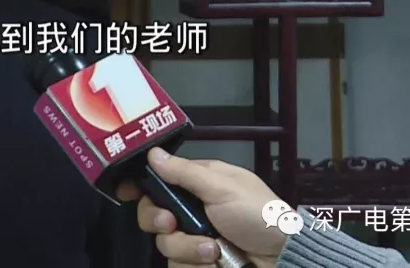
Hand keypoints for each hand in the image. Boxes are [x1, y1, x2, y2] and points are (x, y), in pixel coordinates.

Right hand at [116, 148, 289, 267]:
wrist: (284, 259)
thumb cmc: (258, 215)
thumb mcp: (223, 188)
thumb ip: (185, 173)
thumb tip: (153, 153)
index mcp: (200, 183)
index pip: (160, 180)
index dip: (140, 185)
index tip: (125, 191)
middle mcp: (193, 209)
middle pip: (152, 213)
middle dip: (158, 220)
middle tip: (170, 223)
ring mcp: (195, 238)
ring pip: (165, 243)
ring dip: (187, 247)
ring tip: (213, 250)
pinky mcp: (198, 263)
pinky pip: (177, 265)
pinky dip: (194, 264)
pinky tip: (215, 262)